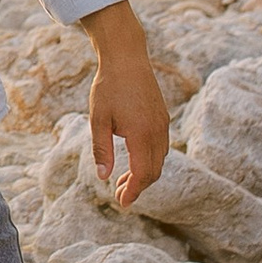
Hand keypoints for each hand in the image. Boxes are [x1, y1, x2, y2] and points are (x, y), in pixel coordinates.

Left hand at [86, 6, 169, 204]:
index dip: (133, 192)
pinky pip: (162, 148)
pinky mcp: (163, 118)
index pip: (142, 174)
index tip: (122, 203)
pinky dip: (150, 160)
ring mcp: (163, 125)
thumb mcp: (98, 119)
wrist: (127, 58)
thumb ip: (101, 149)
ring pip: (160, 161)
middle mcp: (157, 132)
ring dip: (144, 174)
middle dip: (138, 187)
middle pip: (154, 172)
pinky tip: (135, 160)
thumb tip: (103, 177)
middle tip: (119, 195)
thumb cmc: (109, 87)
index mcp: (141, 134)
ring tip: (123, 180)